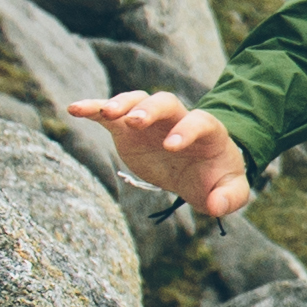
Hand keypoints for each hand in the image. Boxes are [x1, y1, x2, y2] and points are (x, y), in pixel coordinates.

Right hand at [67, 90, 250, 223]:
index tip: (172, 146)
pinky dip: (93, 109)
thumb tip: (215, 206)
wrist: (199, 171)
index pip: (199, 121)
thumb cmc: (217, 179)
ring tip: (107, 113)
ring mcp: (151, 122)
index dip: (186, 130)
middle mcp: (177, 120)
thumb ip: (230, 197)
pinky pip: (109, 114)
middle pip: (165, 102)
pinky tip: (74, 110)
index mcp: (207, 131)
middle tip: (135, 121)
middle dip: (150, 109)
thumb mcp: (232, 191)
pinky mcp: (128, 129)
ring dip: (122, 103)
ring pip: (137, 101)